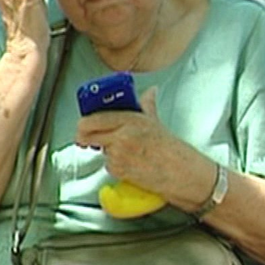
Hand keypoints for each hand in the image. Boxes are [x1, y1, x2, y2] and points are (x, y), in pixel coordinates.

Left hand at [74, 88, 213, 209]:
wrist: (181, 172)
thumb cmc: (172, 149)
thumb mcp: (156, 121)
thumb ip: (146, 105)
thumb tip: (148, 93)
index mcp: (130, 118)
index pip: (94, 117)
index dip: (84, 121)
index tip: (84, 123)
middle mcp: (122, 134)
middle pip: (86, 132)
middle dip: (83, 137)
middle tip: (87, 139)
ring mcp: (119, 152)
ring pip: (98, 149)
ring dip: (105, 151)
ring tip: (125, 151)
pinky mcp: (119, 169)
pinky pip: (108, 165)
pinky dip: (115, 165)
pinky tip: (130, 162)